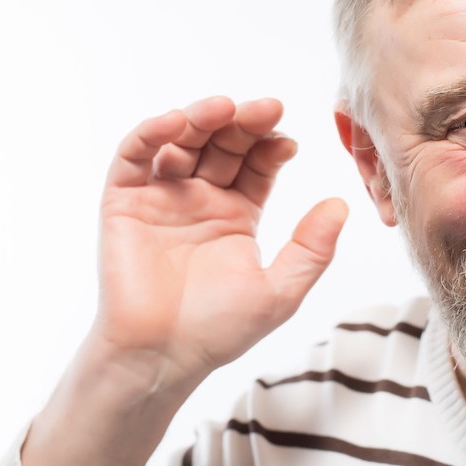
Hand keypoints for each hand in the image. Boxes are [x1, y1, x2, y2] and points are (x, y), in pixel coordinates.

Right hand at [95, 96, 347, 386]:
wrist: (160, 356)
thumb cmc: (218, 330)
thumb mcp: (279, 291)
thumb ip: (312, 249)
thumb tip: (341, 204)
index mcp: (237, 213)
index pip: (258, 164)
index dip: (272, 147)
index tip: (288, 142)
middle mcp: (200, 198)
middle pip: (223, 144)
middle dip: (244, 123)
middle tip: (266, 109)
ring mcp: (161, 197)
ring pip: (182, 141)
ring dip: (201, 118)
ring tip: (223, 108)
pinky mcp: (124, 201)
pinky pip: (134, 157)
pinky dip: (152, 133)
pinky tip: (176, 122)